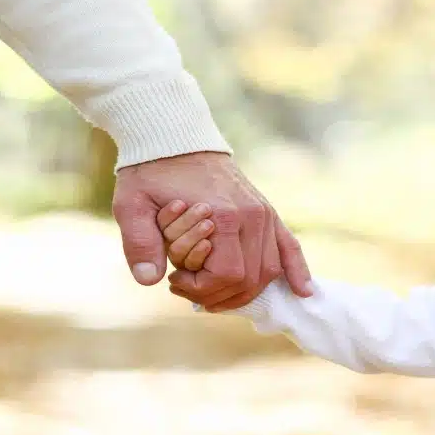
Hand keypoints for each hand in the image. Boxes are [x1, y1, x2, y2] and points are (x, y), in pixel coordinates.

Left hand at [113, 151, 312, 310]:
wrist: (174, 139)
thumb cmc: (150, 172)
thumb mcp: (131, 205)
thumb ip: (139, 243)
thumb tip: (150, 280)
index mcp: (223, 215)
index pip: (227, 275)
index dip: (200, 289)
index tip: (174, 280)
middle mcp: (251, 215)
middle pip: (250, 279)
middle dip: (219, 294)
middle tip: (187, 288)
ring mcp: (263, 212)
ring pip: (269, 270)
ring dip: (246, 292)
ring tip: (214, 293)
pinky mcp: (266, 210)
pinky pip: (290, 245)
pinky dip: (297, 271)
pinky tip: (303, 292)